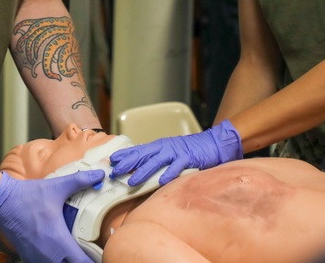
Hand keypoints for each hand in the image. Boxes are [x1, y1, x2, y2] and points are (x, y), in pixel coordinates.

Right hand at [0, 170, 104, 262]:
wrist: (2, 201)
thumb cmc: (29, 196)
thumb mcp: (57, 186)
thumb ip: (81, 180)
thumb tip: (100, 174)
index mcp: (59, 241)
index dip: (93, 260)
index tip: (99, 253)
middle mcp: (49, 255)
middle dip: (80, 261)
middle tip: (88, 251)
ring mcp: (36, 258)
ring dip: (67, 261)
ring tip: (74, 251)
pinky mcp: (28, 257)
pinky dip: (55, 261)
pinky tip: (59, 251)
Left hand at [109, 119, 242, 185]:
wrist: (213, 143)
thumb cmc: (190, 150)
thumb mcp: (170, 152)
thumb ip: (157, 158)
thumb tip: (139, 168)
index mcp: (160, 146)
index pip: (138, 149)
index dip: (125, 155)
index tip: (111, 160)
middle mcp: (165, 147)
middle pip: (143, 154)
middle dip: (128, 163)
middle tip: (114, 171)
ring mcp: (176, 152)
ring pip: (156, 161)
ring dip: (143, 171)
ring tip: (132, 181)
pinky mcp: (188, 158)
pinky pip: (177, 167)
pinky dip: (169, 173)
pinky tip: (161, 180)